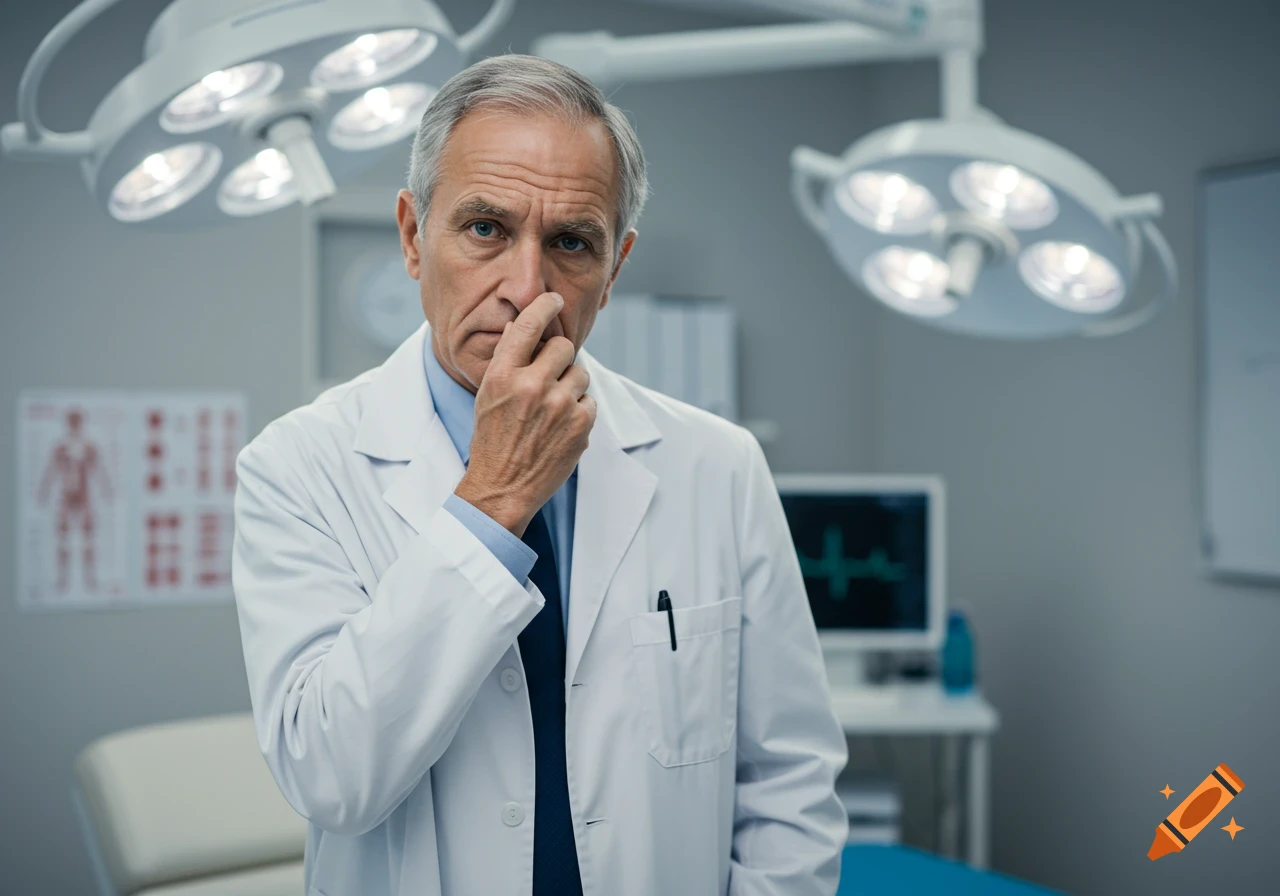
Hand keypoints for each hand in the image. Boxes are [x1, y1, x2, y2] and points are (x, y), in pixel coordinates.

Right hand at [453, 292, 595, 536]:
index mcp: (503, 375)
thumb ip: (507, 360)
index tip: (554, 299)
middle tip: (550, 376)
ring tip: (552, 409)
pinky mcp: (581, 425)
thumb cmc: (492, 440)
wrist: (502, 488)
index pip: (530, 325)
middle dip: (560, 357)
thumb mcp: (488, 395)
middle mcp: (531, 385)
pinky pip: (589, 401)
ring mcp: (559, 406)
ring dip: (571, 386)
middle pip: (564, 346)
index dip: (545, 307)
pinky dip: (579, 411)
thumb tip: (522, 325)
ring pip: (580, 373)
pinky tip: (560, 427)